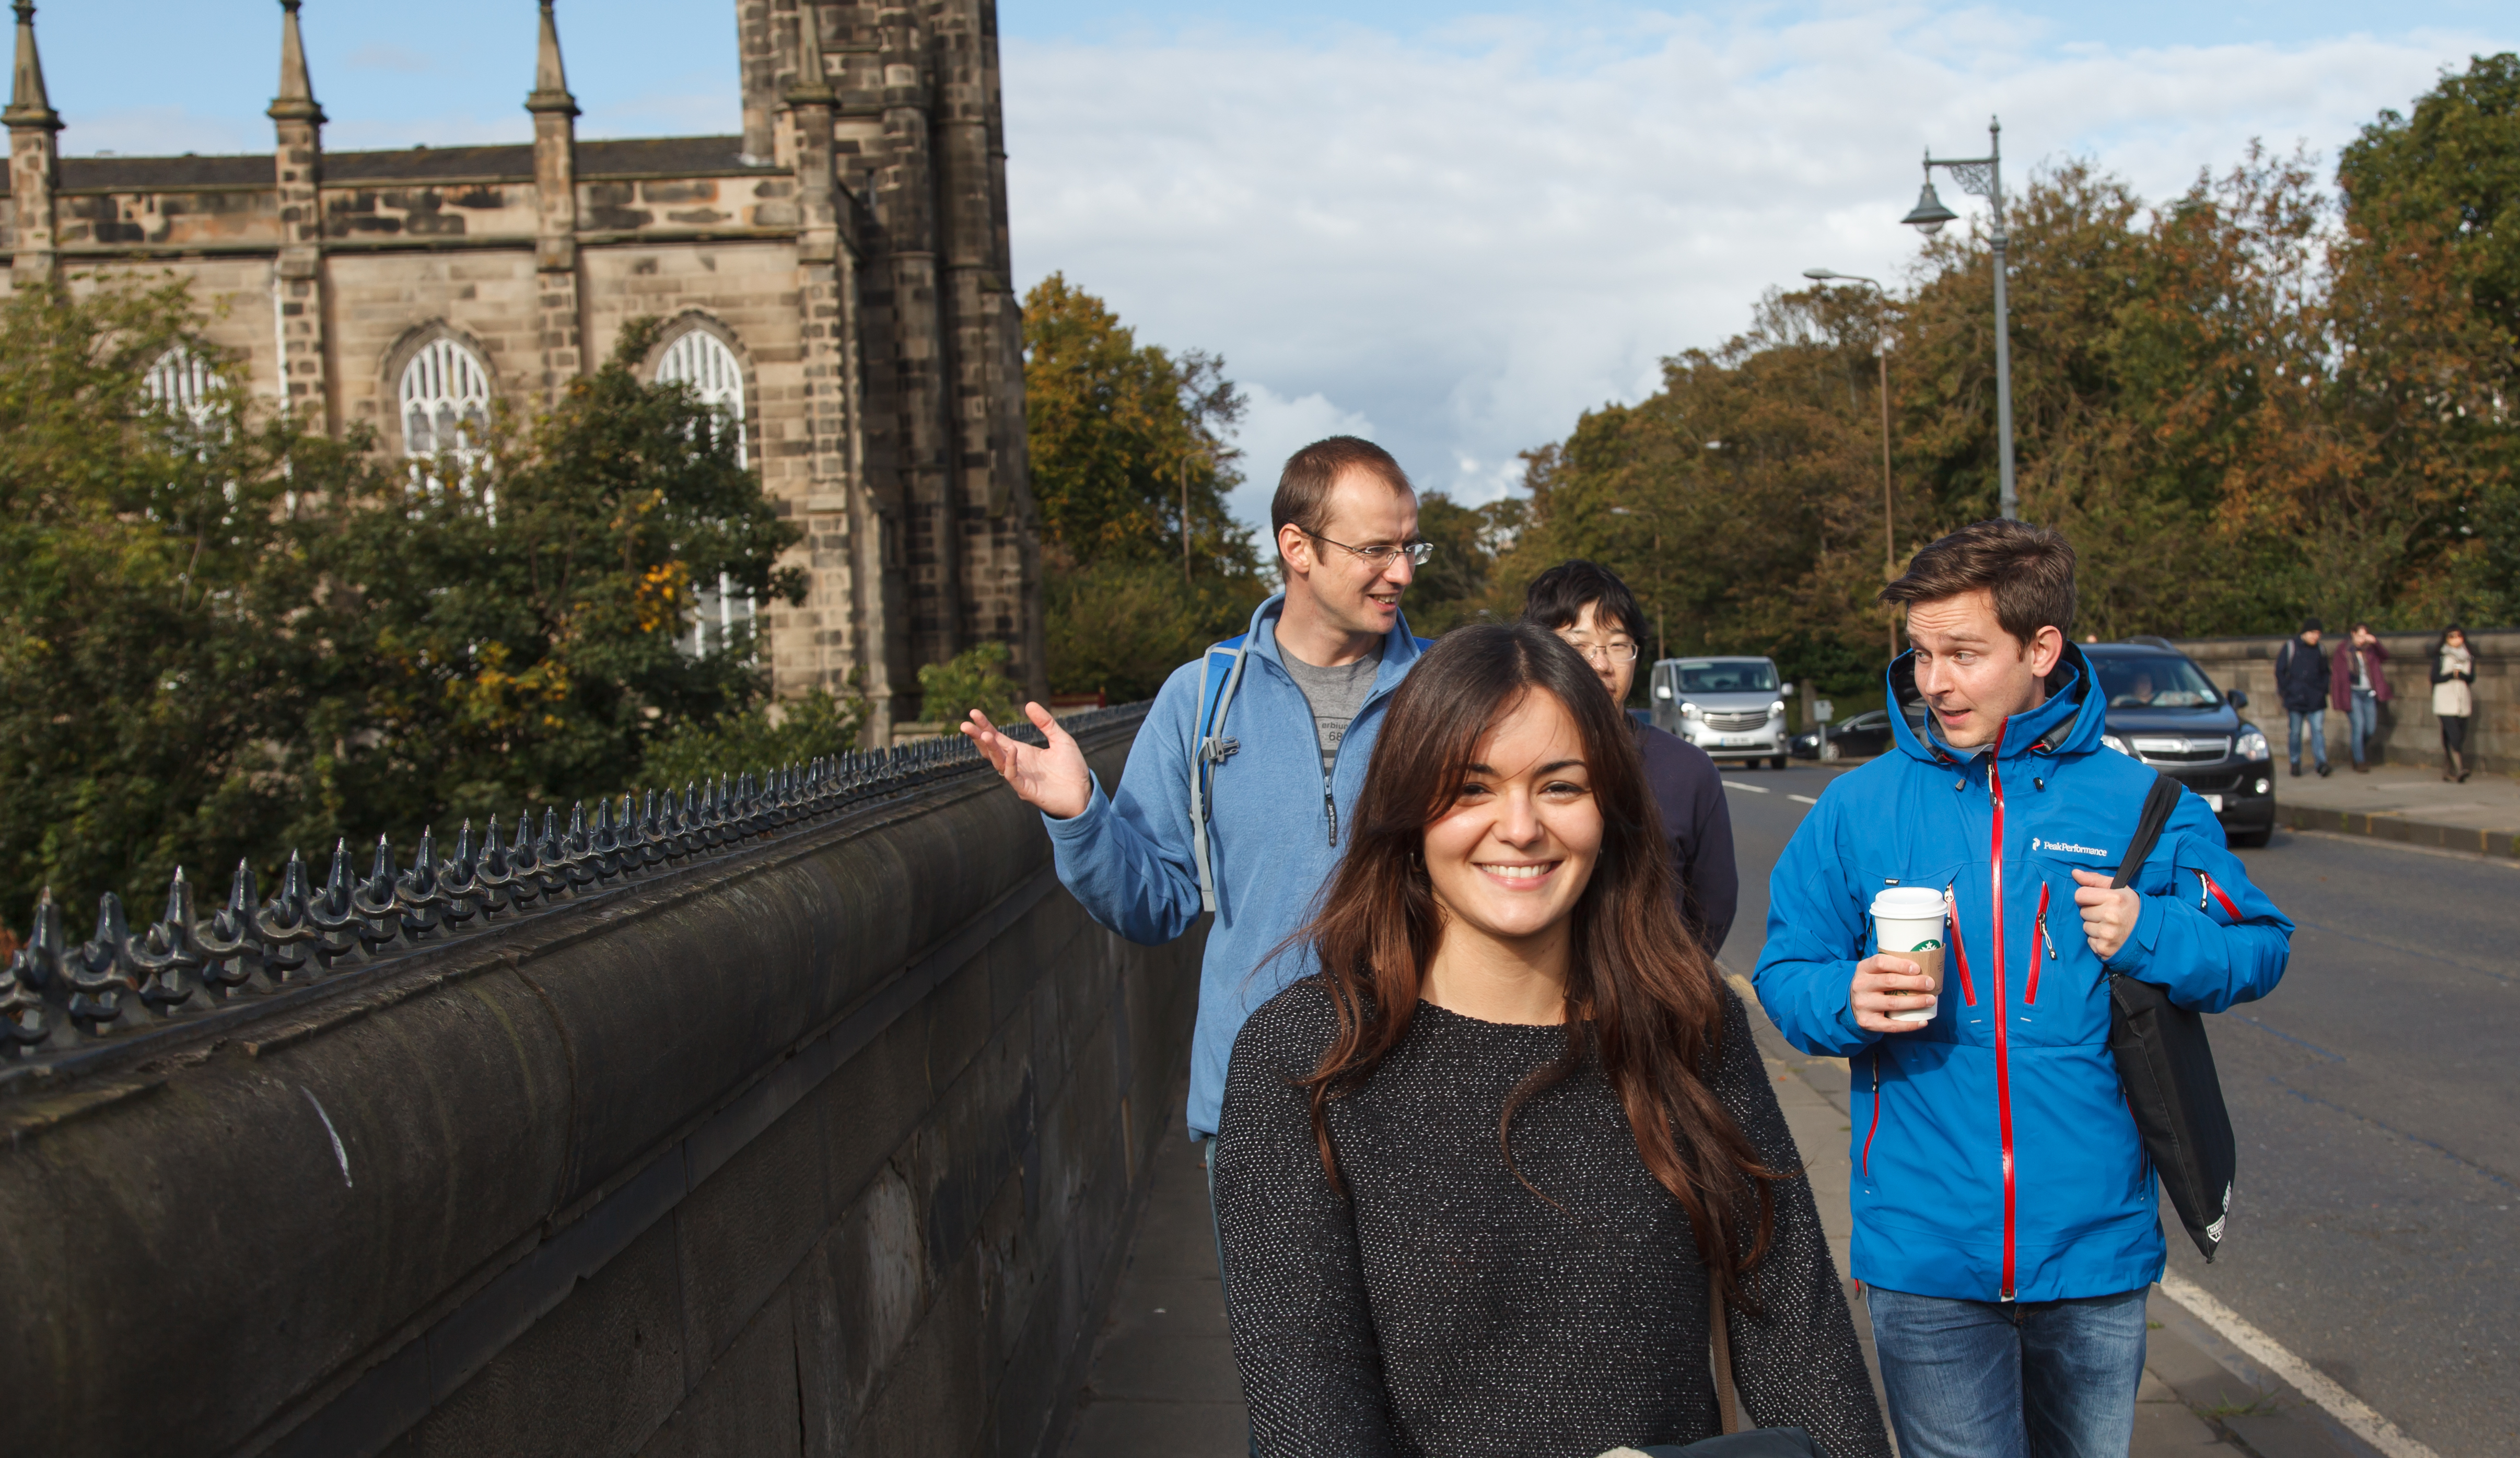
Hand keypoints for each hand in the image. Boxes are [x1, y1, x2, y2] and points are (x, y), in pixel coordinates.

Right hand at [960, 703, 1092, 819]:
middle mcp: (1016, 764)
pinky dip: (1010, 763)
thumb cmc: (1072, 768)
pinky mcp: (1026, 790)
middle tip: (964, 725)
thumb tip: (1028, 704)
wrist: (1084, 793)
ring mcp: (1019, 777)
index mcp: (1021, 752)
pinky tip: (1011, 749)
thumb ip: (1046, 723)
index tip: (973, 713)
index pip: (997, 737)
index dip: (985, 726)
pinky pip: (1012, 776)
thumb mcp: (1061, 739)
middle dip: (978, 738)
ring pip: (998, 762)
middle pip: (991, 750)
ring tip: (985, 734)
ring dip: (990, 749)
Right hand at [1850, 955, 1938, 1032]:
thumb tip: (1925, 964)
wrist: (1852, 1004)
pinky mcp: (1868, 1022)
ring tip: (1931, 1000)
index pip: (1880, 962)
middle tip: (1930, 983)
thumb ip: (1891, 966)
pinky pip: (1891, 1025)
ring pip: (1893, 1003)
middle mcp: (1861, 986)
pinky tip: (1923, 1022)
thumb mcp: (1874, 971)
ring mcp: (1863, 1005)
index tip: (1917, 968)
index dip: (1900, 964)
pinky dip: (1910, 1024)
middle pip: (1889, 981)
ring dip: (1915, 1002)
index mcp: (1863, 969)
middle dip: (1914, 982)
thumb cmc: (1872, 984)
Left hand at [2070, 869, 2140, 960]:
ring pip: (2085, 927)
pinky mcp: (2104, 948)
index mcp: (2115, 898)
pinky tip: (2110, 937)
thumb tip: (2074, 872)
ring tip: (2110, 926)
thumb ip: (2095, 880)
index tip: (2096, 900)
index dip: (2086, 897)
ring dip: (2094, 927)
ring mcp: (2107, 934)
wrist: (2151, 933)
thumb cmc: (2132, 908)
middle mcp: (2111, 916)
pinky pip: (2090, 941)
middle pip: (2082, 911)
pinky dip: (2098, 940)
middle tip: (2108, 914)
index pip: (2080, 895)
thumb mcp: (2119, 889)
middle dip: (2092, 912)